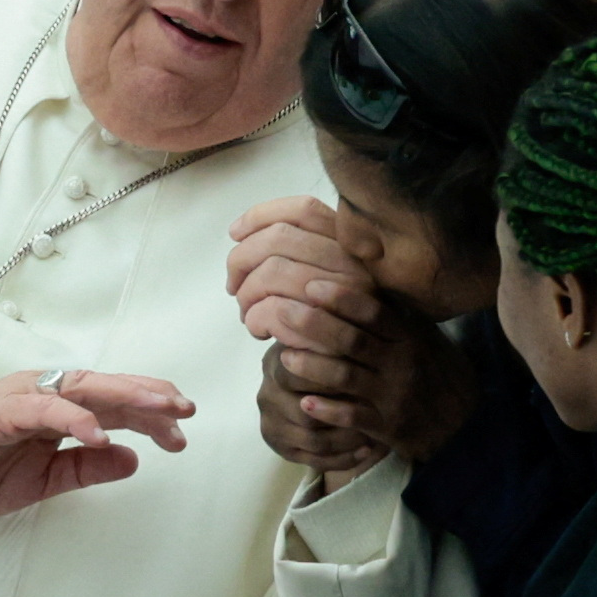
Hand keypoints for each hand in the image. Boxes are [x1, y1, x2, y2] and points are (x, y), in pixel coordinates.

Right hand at [0, 370, 192, 525]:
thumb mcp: (45, 480)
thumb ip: (85, 469)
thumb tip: (133, 460)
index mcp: (56, 409)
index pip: (111, 406)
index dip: (149, 415)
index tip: (183, 433)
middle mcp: (42, 394)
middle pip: (105, 388)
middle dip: (149, 397)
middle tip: (186, 410)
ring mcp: (21, 398)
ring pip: (82, 388)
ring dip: (124, 397)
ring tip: (160, 410)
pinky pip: (43, 410)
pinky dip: (74, 418)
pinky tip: (100, 433)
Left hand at [226, 197, 381, 345]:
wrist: (362, 386)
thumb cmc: (332, 326)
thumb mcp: (328, 280)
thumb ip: (302, 252)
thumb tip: (240, 232)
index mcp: (356, 252)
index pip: (304, 210)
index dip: (261, 215)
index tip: (234, 233)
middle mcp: (360, 273)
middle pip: (279, 239)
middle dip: (242, 259)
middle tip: (234, 285)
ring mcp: (355, 308)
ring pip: (274, 274)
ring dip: (247, 295)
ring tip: (247, 313)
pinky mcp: (340, 347)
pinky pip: (278, 315)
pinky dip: (257, 320)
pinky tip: (260, 332)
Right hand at [257, 342, 384, 484]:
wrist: (307, 388)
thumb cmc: (325, 359)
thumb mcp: (323, 343)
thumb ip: (333, 335)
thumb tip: (355, 324)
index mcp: (275, 364)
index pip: (298, 373)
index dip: (332, 377)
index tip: (366, 375)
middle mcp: (267, 395)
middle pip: (306, 412)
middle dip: (344, 413)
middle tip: (377, 412)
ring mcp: (272, 424)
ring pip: (314, 440)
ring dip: (348, 438)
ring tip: (376, 432)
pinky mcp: (282, 448)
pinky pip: (315, 460)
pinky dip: (344, 457)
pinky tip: (368, 450)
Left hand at [269, 297, 477, 480]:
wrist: (467, 425)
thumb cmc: (438, 372)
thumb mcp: (426, 338)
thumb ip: (396, 314)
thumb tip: (359, 278)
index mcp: (411, 336)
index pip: (374, 311)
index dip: (342, 298)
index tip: (311, 284)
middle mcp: (403, 363)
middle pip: (353, 340)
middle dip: (314, 325)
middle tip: (279, 311)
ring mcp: (395, 396)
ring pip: (347, 377)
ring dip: (312, 366)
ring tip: (282, 356)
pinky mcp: (390, 428)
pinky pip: (354, 418)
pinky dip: (329, 410)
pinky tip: (305, 402)